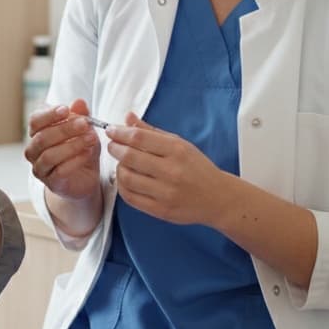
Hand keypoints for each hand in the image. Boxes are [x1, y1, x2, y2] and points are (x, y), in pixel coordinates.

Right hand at [24, 100, 99, 201]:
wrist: (84, 177)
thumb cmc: (80, 149)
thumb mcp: (84, 130)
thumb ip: (80, 116)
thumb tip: (79, 102)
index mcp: (37, 133)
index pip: (35, 120)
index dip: (49, 114)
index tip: (66, 109)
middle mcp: (34, 150)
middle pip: (42, 137)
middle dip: (64, 129)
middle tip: (84, 123)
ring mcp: (40, 168)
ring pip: (49, 155)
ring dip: (72, 145)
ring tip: (91, 138)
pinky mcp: (51, 182)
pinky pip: (59, 171)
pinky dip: (75, 161)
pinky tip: (88, 153)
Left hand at [106, 112, 228, 225]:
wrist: (218, 198)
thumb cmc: (197, 168)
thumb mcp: (179, 144)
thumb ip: (151, 132)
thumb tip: (128, 118)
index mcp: (177, 150)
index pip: (139, 138)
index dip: (120, 133)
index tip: (111, 130)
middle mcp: (171, 171)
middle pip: (130, 156)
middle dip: (115, 148)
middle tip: (113, 145)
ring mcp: (166, 192)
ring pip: (127, 177)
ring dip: (118, 168)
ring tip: (122, 163)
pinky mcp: (161, 210)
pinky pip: (131, 197)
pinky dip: (122, 186)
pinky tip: (125, 180)